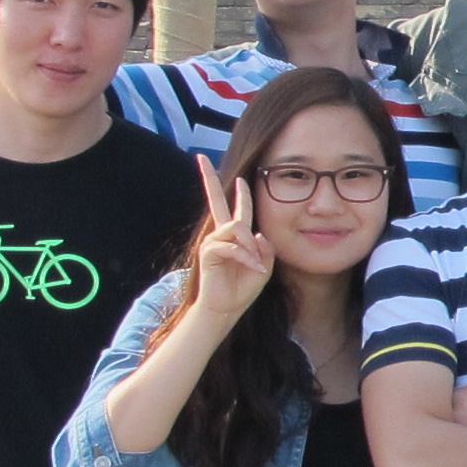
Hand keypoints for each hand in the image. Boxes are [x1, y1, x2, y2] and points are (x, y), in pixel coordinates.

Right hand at [188, 158, 275, 321]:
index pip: (237, 208)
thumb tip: (257, 235)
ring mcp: (213, 240)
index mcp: (235, 234)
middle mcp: (221, 233)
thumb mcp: (264, 266)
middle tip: (201, 158)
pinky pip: (232, 246)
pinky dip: (246, 257)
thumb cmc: (244, 287)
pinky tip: (252, 268)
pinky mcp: (209, 251)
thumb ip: (265, 249)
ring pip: (237, 228)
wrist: (226, 307)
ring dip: (250, 247)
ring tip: (255, 265)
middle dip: (209, 178)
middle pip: (215, 200)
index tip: (239, 177)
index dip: (237, 191)